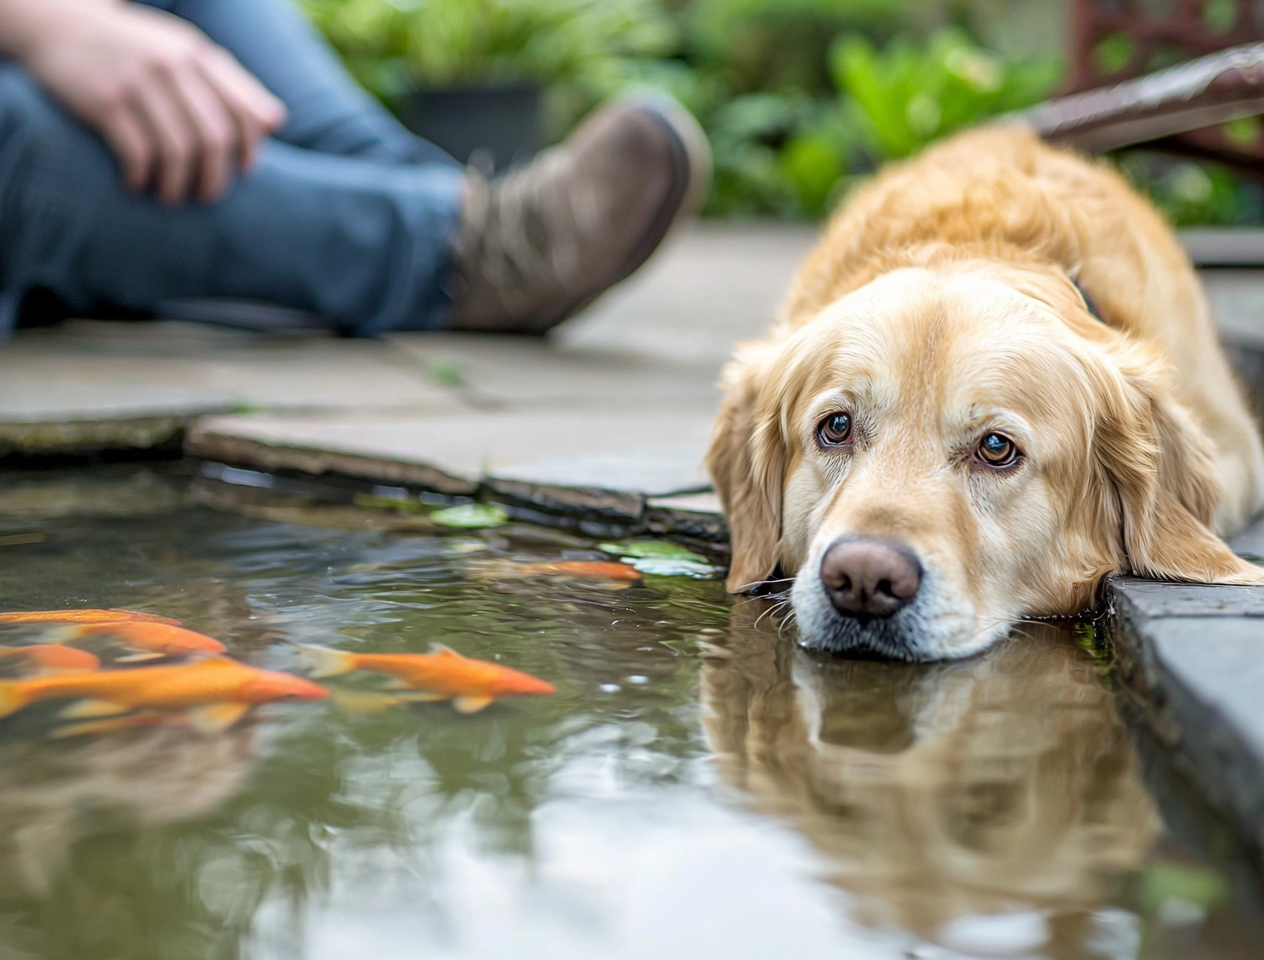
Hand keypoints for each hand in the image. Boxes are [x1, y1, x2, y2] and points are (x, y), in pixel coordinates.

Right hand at [12, 0, 285, 204]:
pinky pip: (138, 153)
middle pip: (214, 138)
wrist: (59, 25)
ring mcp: (138, 83)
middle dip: (215, 177)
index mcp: (196, 56)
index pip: (243, 112)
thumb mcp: (183, 52)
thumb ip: (230, 84)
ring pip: (178, 151)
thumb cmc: (134, 49)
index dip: (249, 149)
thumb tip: (275, 122)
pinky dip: (142, 177)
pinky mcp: (105, 100)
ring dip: (177, 184)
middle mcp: (171, 66)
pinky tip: (137, 184)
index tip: (244, 172)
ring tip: (171, 196)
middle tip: (206, 196)